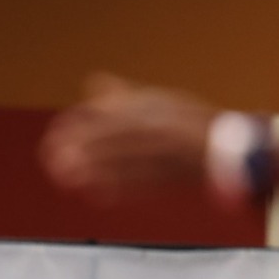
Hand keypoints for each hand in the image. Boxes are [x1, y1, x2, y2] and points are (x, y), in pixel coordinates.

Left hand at [39, 72, 218, 202]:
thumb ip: (122, 95)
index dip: (78, 126)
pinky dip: (116, 190)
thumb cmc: (189, 122)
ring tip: (64, 177)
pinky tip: (95, 195)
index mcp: (148, 110)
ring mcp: (161, 156)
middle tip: (52, 159)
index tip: (57, 134)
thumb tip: (91, 83)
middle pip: (109, 139)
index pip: (106, 115)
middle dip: (79, 149)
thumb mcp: (155, 100)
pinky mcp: (167, 180)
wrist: (226, 150)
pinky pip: (139, 186)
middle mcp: (154, 132)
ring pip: (121, 163)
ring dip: (90, 170)